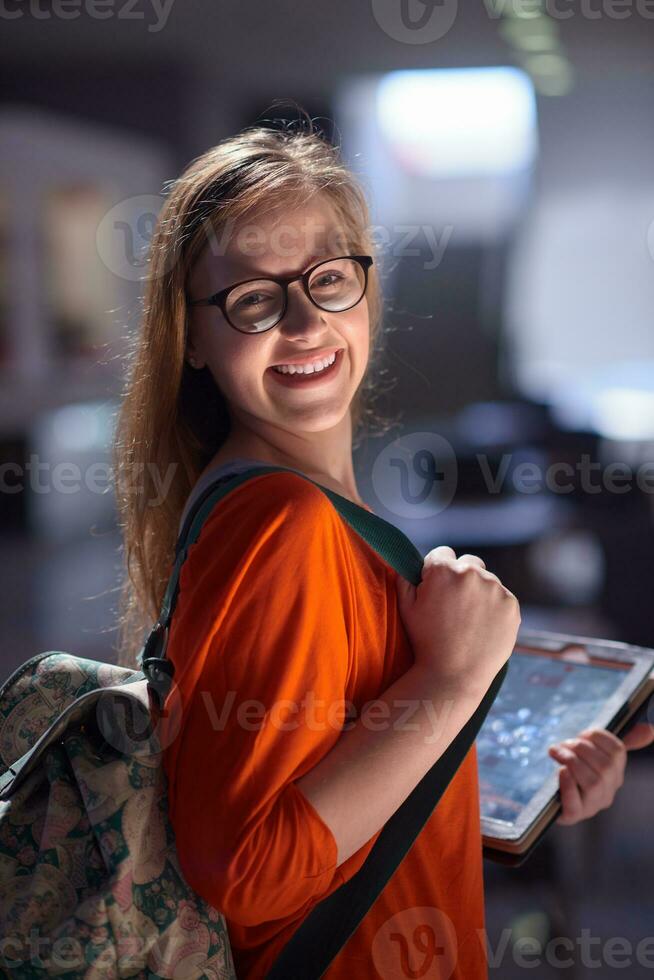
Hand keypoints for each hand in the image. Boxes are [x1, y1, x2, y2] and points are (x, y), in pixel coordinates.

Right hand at [396, 545, 519, 699]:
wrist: (454, 675)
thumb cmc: (425, 642)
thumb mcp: (406, 608)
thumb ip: (405, 579)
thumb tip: (407, 563)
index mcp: (443, 570)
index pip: (442, 553)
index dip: (436, 571)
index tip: (437, 588)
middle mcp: (471, 573)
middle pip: (468, 563)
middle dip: (461, 577)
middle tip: (455, 606)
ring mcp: (495, 588)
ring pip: (487, 581)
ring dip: (479, 592)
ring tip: (469, 621)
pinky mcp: (512, 605)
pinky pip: (502, 598)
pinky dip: (495, 608)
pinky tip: (483, 627)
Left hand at [547, 723, 653, 825]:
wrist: (553, 797)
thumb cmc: (576, 771)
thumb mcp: (594, 753)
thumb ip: (619, 741)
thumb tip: (650, 729)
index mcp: (616, 774)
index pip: (618, 751)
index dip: (598, 737)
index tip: (582, 734)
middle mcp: (608, 792)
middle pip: (605, 766)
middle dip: (581, 748)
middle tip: (564, 744)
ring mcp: (592, 806)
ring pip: (592, 783)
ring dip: (572, 762)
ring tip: (556, 752)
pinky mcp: (573, 815)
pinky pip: (575, 805)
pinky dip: (568, 786)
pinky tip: (561, 771)